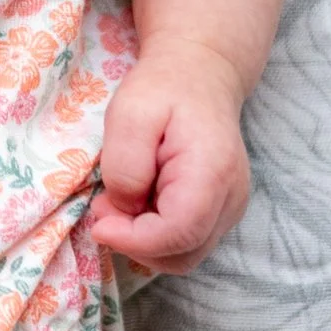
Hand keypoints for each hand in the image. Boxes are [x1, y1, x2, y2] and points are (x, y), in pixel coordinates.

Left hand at [88, 49, 251, 273]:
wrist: (200, 74)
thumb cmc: (163, 89)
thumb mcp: (129, 113)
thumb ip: (125, 165)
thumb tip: (125, 209)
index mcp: (213, 173)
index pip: (178, 234)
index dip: (133, 240)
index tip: (99, 224)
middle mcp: (231, 198)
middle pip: (183, 256)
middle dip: (136, 243)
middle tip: (105, 207)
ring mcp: (230, 209)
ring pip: (184, 256)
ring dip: (144, 242)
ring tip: (120, 202)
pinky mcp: (220, 213)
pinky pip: (185, 243)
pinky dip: (155, 235)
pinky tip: (140, 202)